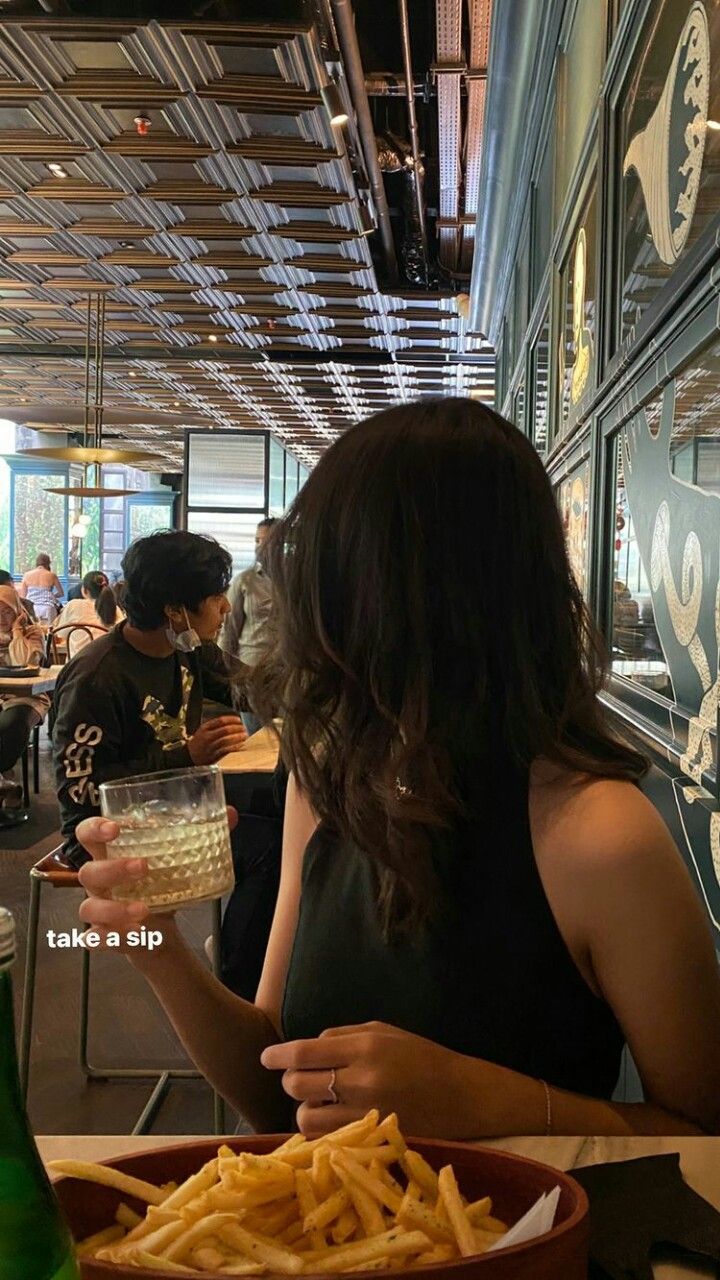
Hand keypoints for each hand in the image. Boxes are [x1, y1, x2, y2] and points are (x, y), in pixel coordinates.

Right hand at [75, 808, 237, 950]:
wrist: (160, 934)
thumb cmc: (161, 889)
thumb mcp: (179, 864)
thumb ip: (202, 838)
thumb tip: (231, 814)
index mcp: (112, 855)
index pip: (87, 834)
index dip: (94, 828)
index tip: (115, 828)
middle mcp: (100, 882)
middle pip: (88, 871)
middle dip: (113, 868)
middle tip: (143, 867)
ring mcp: (99, 910)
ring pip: (88, 909)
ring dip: (113, 909)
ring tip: (143, 911)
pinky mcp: (105, 936)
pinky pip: (94, 939)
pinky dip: (108, 939)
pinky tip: (131, 935)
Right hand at [187, 716, 246, 764]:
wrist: (189, 756)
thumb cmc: (200, 742)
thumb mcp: (203, 730)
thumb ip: (215, 726)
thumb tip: (232, 722)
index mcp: (205, 728)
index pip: (220, 721)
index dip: (231, 719)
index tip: (239, 720)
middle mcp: (207, 737)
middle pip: (225, 730)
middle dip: (237, 729)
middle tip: (244, 729)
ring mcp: (210, 747)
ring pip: (226, 740)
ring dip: (238, 737)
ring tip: (245, 736)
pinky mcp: (213, 756)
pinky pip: (226, 751)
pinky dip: (234, 747)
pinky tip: (240, 746)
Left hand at [260, 1021, 485, 1139]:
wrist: (466, 1097)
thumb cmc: (424, 1058)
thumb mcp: (385, 1032)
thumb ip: (343, 1036)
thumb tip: (307, 1047)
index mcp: (366, 1046)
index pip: (305, 1052)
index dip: (278, 1055)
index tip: (265, 1058)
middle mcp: (363, 1080)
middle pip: (298, 1085)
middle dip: (291, 1081)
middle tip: (300, 1080)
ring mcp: (367, 1114)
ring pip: (306, 1118)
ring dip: (305, 1110)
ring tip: (320, 1104)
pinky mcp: (372, 1140)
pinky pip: (327, 1140)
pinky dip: (322, 1132)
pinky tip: (333, 1122)